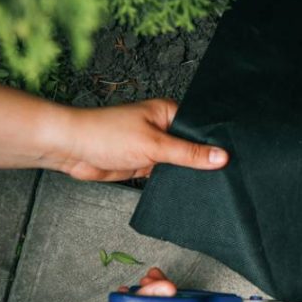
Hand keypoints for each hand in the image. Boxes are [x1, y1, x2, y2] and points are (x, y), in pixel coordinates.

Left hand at [43, 99, 227, 180]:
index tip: (232, 159)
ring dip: (184, 172)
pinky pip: (165, 174)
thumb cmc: (104, 134)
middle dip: (200, 161)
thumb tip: (220, 156)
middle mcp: (162, 127)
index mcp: (168, 112)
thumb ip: (188, 153)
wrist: (70, 149)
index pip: (200, 128)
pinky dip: (171, 181)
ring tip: (204, 184)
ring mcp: (153, 146)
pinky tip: (181, 189)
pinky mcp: (144, 163)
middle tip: (221, 175)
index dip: (215, 144)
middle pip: (191, 147)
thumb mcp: (154, 145)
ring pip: (179, 163)